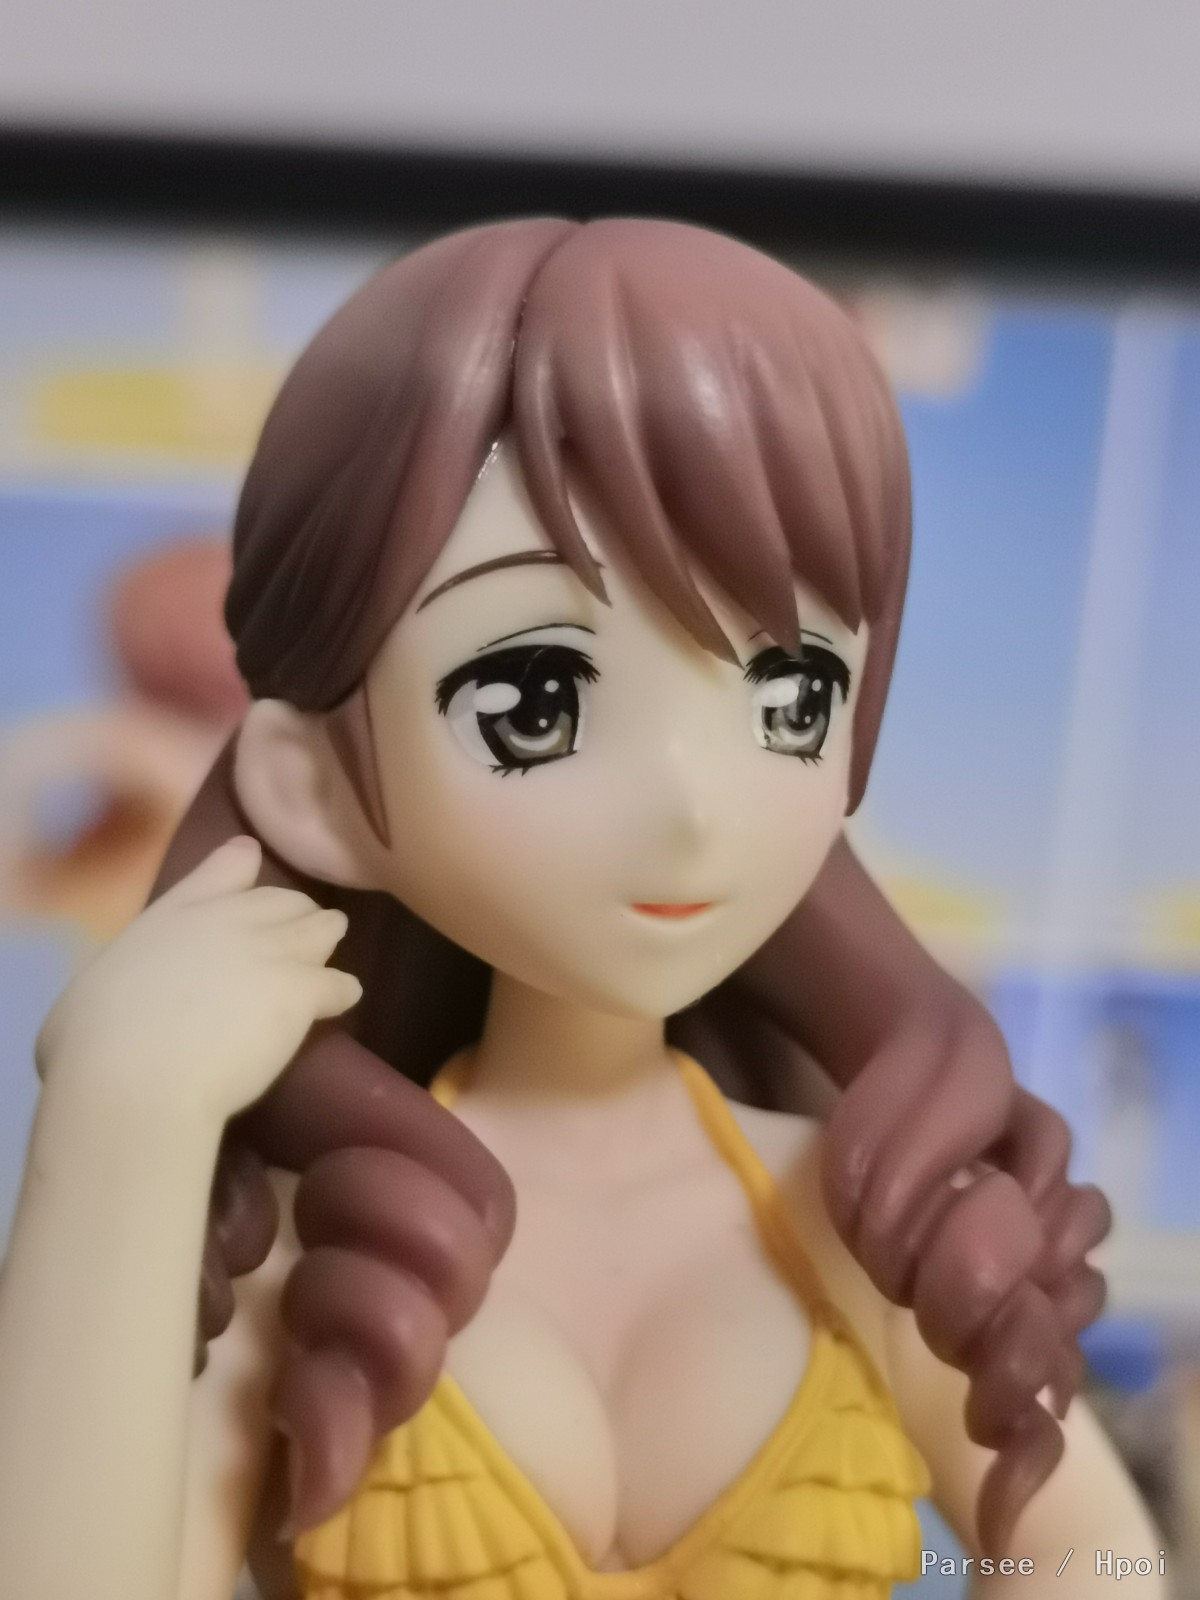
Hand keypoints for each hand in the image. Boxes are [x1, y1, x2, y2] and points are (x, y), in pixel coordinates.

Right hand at [36, 836, 361, 1130]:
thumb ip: (121, 982)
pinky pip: (339, 984)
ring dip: (325, 938)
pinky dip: (342, 991)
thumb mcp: (89, 994)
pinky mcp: (299, 991)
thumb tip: (113, 1005)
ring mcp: (269, 951)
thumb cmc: (92, 1044)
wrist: (136, 1074)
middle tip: (298, 932)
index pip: (219, 872)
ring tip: (330, 952)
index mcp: (171, 916)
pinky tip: (344, 999)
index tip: (252, 859)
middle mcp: (226, 921)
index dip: (241, 866)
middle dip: (293, 913)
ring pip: (319, 930)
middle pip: (282, 900)